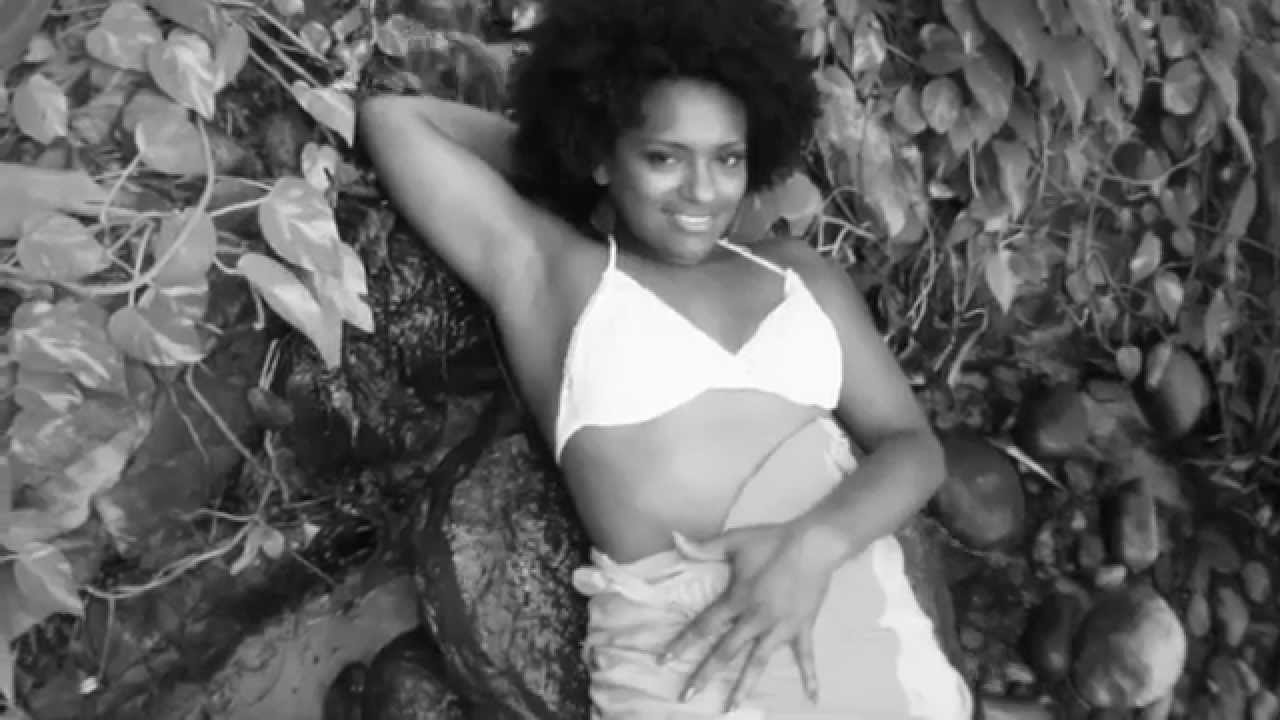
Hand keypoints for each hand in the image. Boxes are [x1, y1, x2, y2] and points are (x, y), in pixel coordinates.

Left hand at [660, 524, 840, 710]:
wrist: (814, 544)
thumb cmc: (772, 541)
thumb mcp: (734, 541)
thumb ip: (704, 547)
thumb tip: (675, 540)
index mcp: (738, 599)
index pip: (704, 625)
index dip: (682, 642)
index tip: (665, 660)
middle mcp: (756, 619)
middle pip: (725, 652)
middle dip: (705, 674)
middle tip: (688, 696)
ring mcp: (780, 627)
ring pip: (758, 662)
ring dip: (744, 686)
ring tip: (731, 708)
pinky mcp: (802, 628)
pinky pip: (806, 657)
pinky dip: (810, 677)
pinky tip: (812, 699)